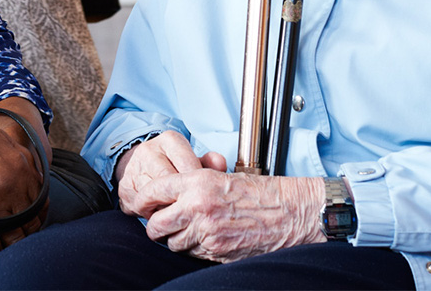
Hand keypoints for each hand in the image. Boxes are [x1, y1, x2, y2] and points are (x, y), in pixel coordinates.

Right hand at [0, 98, 49, 277]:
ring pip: (15, 234)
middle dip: (28, 229)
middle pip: (30, 217)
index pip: (39, 196)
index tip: (31, 216)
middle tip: (23, 235)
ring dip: (14, 245)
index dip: (36, 210)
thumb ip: (17, 152)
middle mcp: (14, 184)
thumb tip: (28, 166)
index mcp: (22, 165)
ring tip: (12, 251)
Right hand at [115, 131, 221, 217]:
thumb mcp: (191, 158)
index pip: (188, 167)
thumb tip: (221, 164)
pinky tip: (161, 214)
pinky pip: (142, 209)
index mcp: (169, 140)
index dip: (197, 187)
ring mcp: (133, 170)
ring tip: (178, 214)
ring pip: (155, 199)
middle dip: (181, 201)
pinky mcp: (123, 188)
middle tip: (192, 211)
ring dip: (167, 210)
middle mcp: (148, 152)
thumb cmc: (172, 163)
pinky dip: (153, 215)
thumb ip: (209, 162)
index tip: (203, 197)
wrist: (139, 162)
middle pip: (170, 184)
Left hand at [140, 172, 325, 263]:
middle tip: (162, 224)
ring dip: (176, 240)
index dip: (143, 200)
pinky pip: (192, 254)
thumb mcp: (221, 177)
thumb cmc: (261, 193)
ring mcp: (206, 232)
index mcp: (197, 182)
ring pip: (172, 244)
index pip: (154, 190)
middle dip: (156, 227)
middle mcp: (197, 207)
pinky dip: (194, 249)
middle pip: (155, 225)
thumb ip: (192, 186)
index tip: (140, 205)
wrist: (290, 213)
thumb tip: (167, 196)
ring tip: (191, 230)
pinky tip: (208, 238)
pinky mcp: (216, 251)